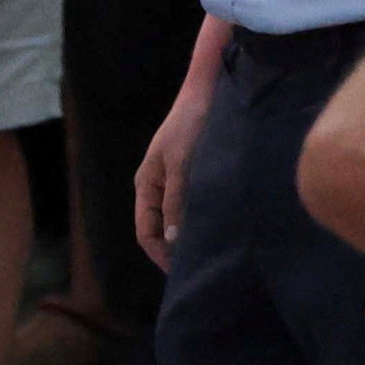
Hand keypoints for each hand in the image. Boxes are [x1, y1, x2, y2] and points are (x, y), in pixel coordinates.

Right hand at [134, 76, 206, 269]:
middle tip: (201, 266)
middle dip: (175, 249)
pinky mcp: (193, 174)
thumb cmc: (192, 126)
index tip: (182, 271)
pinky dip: (201, 219)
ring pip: (177, 218)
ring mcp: (175, 180)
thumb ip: (176, 202)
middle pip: (160, 229)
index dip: (160, 254)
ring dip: (190, 235)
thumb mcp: (183, 165)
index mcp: (146, 184)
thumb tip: (172, 240)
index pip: (145, 232)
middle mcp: (158, 186)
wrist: (208, 93)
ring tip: (212, 249)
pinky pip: (192, 206)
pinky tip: (220, 225)